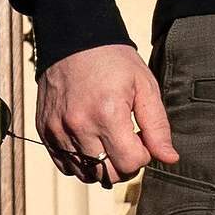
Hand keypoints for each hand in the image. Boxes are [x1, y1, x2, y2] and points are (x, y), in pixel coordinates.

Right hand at [36, 45, 174, 184]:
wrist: (73, 39)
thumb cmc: (113, 61)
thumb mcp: (144, 86)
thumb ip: (158, 126)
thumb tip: (169, 158)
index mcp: (107, 114)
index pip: (130, 163)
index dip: (142, 155)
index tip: (140, 138)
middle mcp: (78, 126)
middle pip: (108, 175)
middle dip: (124, 165)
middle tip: (127, 142)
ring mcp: (58, 130)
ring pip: (86, 174)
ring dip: (102, 166)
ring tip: (108, 142)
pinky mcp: (45, 131)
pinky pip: (65, 165)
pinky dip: (80, 163)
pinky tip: (90, 143)